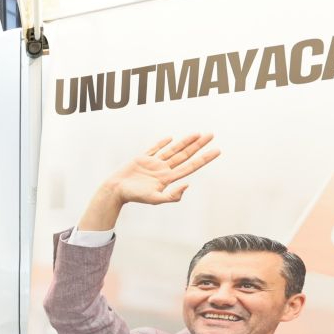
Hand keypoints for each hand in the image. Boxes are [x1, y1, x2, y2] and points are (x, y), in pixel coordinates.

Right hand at [105, 134, 219, 205]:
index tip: (217, 150)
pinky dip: (162, 143)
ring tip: (197, 134)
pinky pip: (155, 149)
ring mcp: (153, 163)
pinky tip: (170, 138)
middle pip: (185, 155)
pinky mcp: (142, 159)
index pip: (190, 166)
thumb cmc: (134, 196)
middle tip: (211, 135)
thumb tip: (187, 185)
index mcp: (168, 178)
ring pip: (173, 150)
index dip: (204, 158)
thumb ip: (172, 196)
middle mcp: (163, 170)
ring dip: (185, 142)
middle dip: (198, 145)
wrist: (115, 190)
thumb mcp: (154, 199)